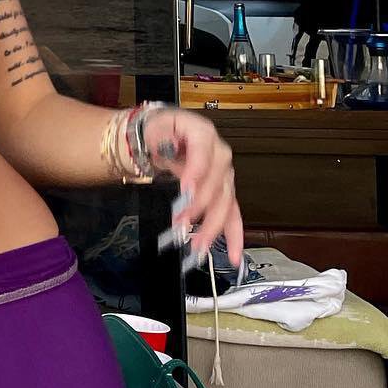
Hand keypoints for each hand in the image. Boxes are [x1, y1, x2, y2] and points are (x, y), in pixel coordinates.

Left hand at [140, 107, 243, 268]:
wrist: (158, 136)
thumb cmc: (157, 132)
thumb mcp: (153, 131)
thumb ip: (161, 143)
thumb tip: (172, 158)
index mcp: (201, 132)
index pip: (203, 152)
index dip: (197, 171)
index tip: (185, 190)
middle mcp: (219, 153)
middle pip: (216, 182)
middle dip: (199, 205)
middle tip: (181, 222)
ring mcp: (224, 174)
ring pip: (225, 203)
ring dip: (212, 226)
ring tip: (198, 246)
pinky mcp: (223, 192)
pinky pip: (232, 214)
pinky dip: (234, 236)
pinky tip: (234, 256)